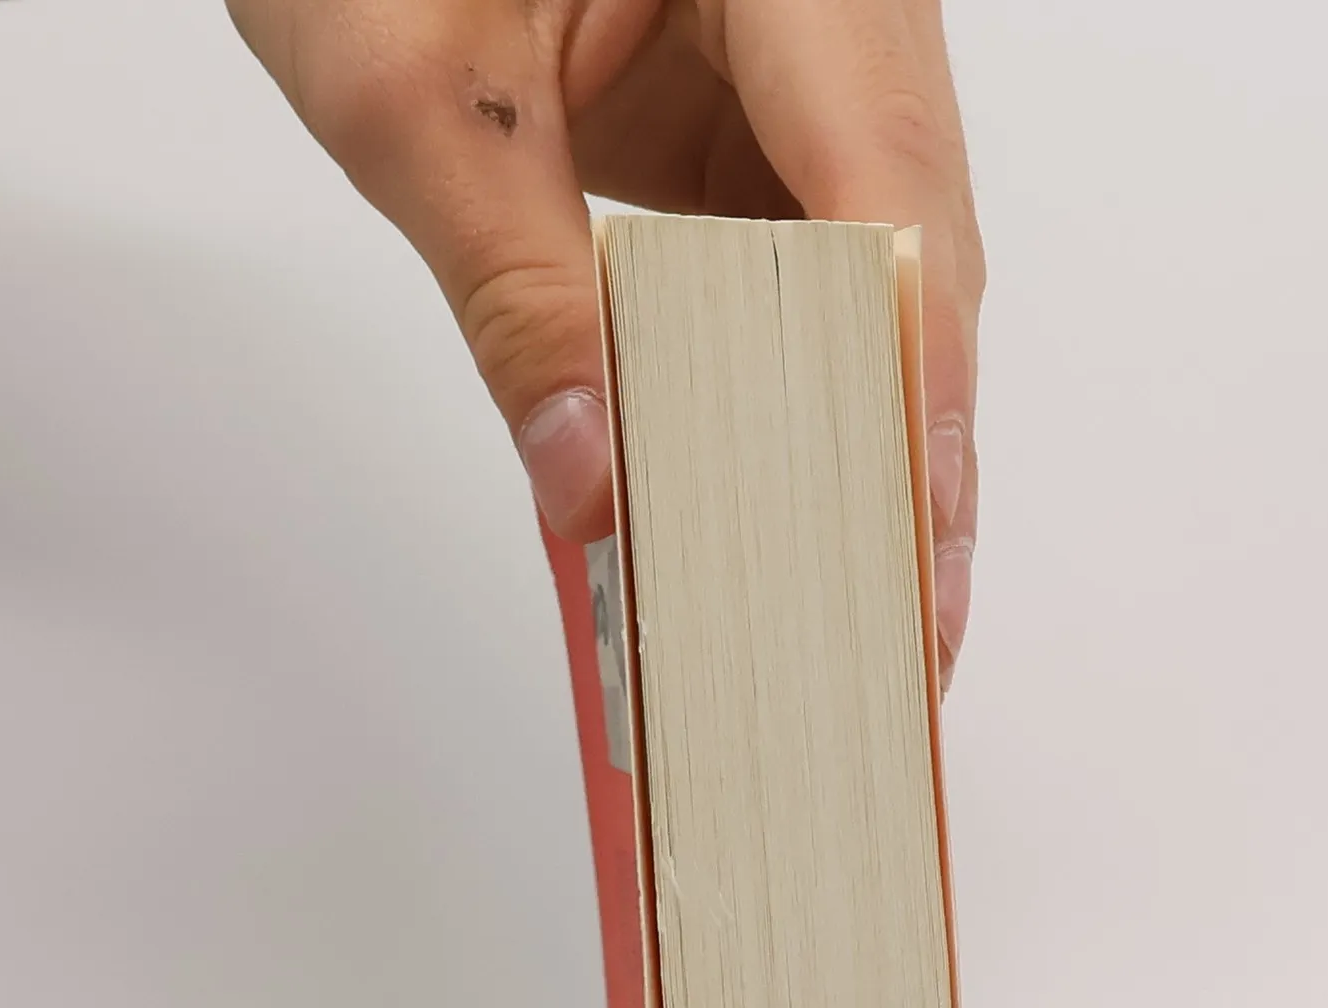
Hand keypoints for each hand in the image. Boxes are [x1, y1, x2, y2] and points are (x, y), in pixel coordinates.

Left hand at [228, 0, 982, 676]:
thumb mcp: (412, 93)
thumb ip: (513, 297)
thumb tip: (594, 487)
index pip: (888, 192)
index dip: (909, 390)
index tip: (915, 549)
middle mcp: (841, 5)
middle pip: (915, 250)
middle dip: (903, 445)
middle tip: (904, 627)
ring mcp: (813, 62)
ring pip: (878, 272)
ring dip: (852, 432)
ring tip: (849, 594)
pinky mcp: (762, 117)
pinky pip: (810, 267)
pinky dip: (788, 388)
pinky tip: (774, 495)